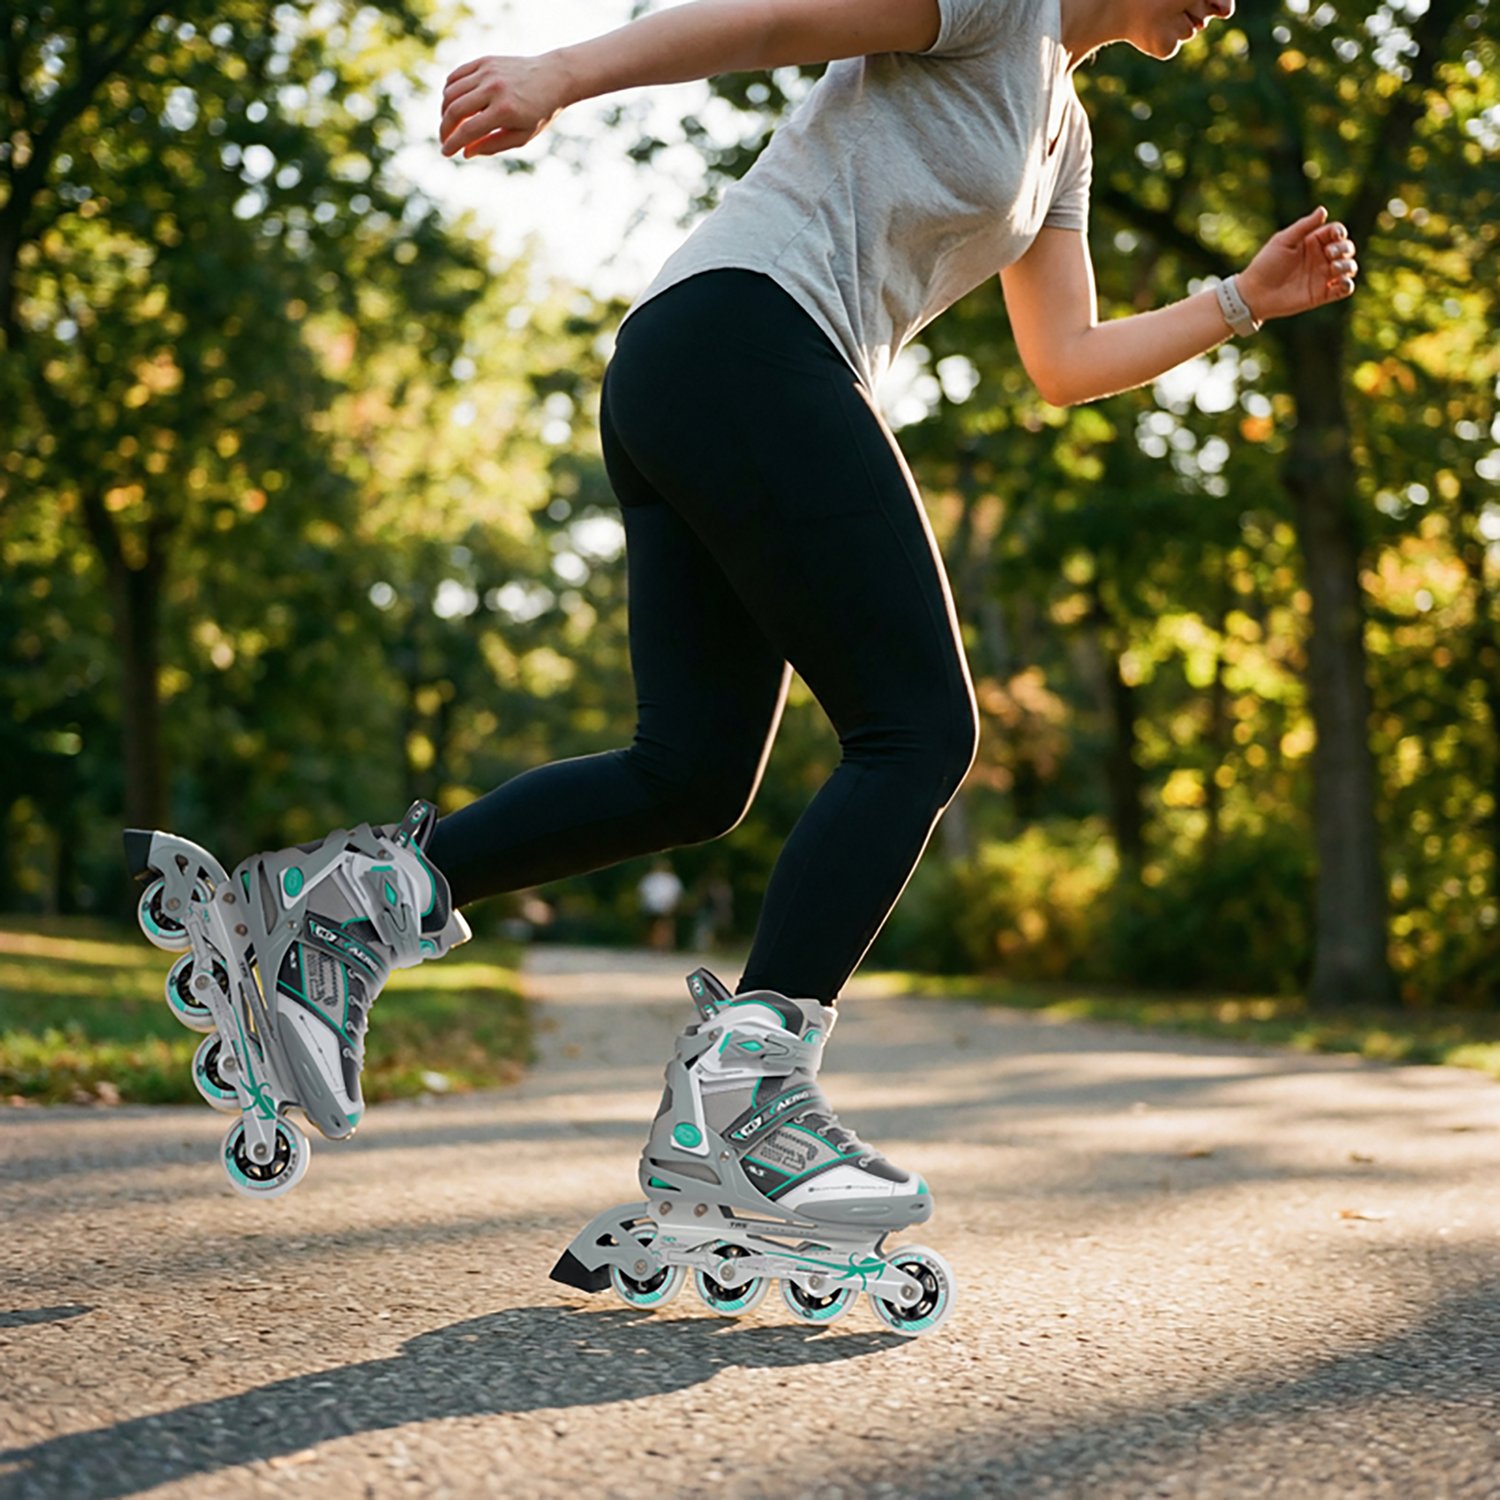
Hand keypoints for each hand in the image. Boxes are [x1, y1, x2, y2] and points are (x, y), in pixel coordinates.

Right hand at [439, 53, 569, 158]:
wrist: (554, 77)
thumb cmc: (539, 112)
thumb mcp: (521, 136)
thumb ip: (493, 145)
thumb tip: (465, 153)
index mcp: (505, 110)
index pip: (468, 130)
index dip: (453, 144)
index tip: (445, 152)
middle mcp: (494, 88)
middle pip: (455, 110)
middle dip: (445, 129)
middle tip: (444, 140)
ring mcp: (487, 71)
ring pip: (451, 91)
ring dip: (444, 110)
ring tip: (449, 123)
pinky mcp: (484, 61)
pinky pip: (456, 75)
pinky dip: (449, 90)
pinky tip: (452, 103)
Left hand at [1238, 206, 1359, 322]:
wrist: (1255, 294)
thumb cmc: (1265, 264)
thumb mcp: (1283, 241)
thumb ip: (1304, 226)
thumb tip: (1323, 210)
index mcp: (1313, 242)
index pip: (1336, 232)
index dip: (1340, 232)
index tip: (1335, 236)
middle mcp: (1321, 258)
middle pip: (1346, 248)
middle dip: (1344, 248)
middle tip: (1329, 254)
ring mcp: (1323, 276)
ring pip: (1349, 267)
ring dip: (1347, 265)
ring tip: (1333, 268)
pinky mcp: (1322, 294)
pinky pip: (1344, 289)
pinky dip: (1348, 285)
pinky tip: (1340, 282)